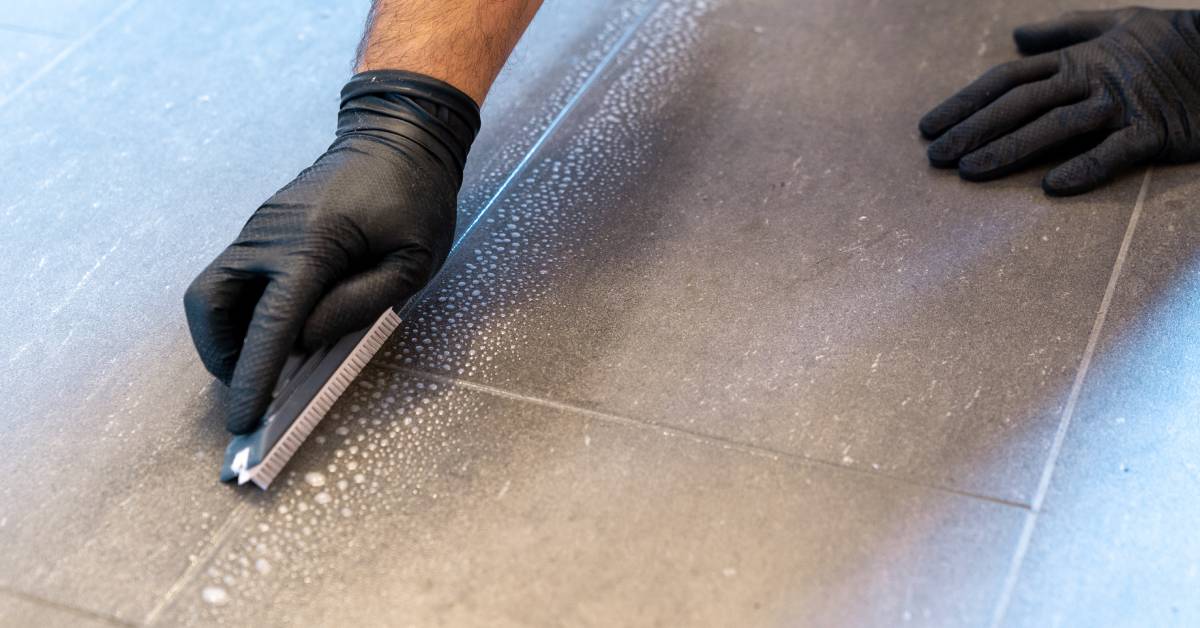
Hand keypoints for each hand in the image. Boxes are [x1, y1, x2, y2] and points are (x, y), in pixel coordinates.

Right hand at [184, 70, 478, 433]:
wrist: (398, 135)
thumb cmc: (416, 198)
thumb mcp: (412, 261)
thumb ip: (362, 304)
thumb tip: (306, 340)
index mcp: (311, 244)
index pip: (271, 323)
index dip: (253, 374)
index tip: (243, 418)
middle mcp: (269, 235)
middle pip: (210, 305)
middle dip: (221, 356)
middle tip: (251, 387)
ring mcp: (258, 228)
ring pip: (210, 292)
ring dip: (224, 335)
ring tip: (261, 362)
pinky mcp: (261, 228)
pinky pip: (232, 277)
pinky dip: (239, 312)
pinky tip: (274, 328)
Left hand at [920, 8, 1199, 194]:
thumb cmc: (1172, 41)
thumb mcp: (1117, 23)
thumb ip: (1064, 31)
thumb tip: (1016, 37)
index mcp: (1077, 59)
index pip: (1007, 79)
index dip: (965, 102)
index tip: (928, 127)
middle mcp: (1091, 79)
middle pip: (1020, 104)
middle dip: (973, 129)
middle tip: (934, 157)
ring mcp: (1122, 105)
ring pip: (1057, 126)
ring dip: (1010, 149)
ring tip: (971, 171)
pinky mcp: (1156, 130)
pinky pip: (1116, 151)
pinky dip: (1086, 167)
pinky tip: (1052, 186)